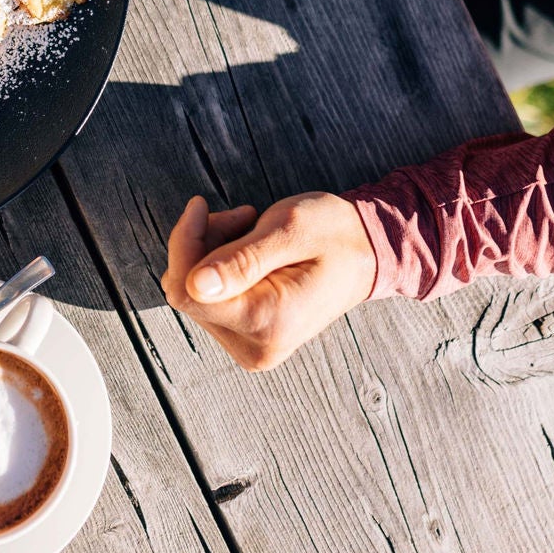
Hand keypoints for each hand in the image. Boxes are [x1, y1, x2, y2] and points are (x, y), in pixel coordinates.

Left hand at [161, 193, 376, 370]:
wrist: (368, 253)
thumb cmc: (334, 234)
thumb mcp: (289, 231)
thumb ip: (242, 260)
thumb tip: (195, 285)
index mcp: (269, 323)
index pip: (188, 292)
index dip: (184, 242)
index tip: (201, 205)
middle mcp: (257, 347)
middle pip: (189, 292)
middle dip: (203, 244)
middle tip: (243, 216)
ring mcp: (251, 346)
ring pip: (195, 293)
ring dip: (211, 252)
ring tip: (251, 228)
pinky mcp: (248, 337)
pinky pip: (209, 299)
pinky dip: (219, 266)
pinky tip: (248, 248)